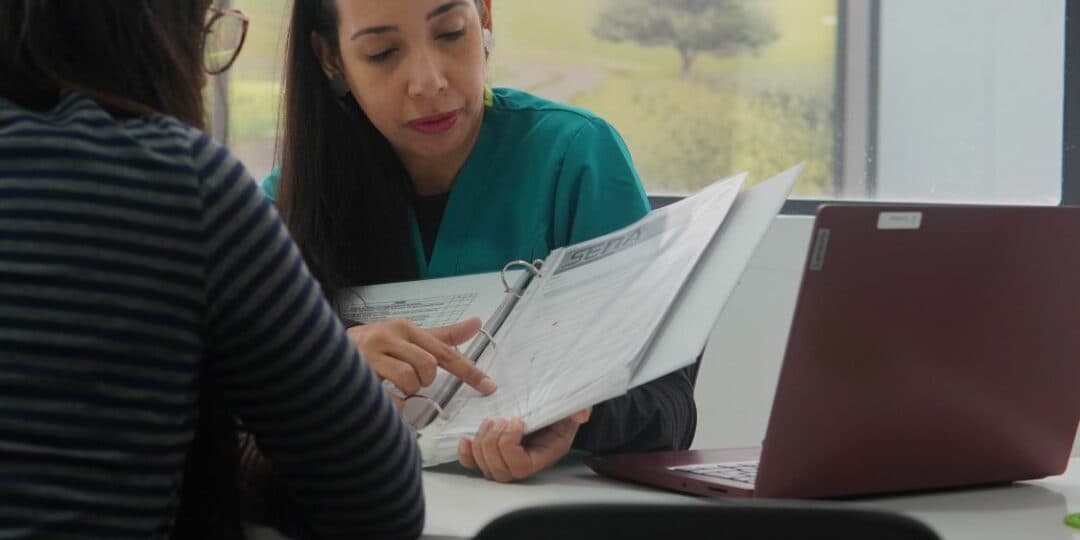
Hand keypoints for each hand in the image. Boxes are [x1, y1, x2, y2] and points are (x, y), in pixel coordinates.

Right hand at [347, 317, 496, 407]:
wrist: (323, 349)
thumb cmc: (374, 346)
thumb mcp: (409, 337)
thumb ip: (442, 336)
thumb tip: (477, 323)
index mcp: (403, 327)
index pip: (445, 351)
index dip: (469, 371)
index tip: (489, 386)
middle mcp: (387, 335)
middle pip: (428, 366)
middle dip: (424, 380)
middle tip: (410, 379)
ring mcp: (369, 354)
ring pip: (409, 380)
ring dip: (407, 390)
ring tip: (393, 385)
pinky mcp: (356, 373)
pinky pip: (387, 397)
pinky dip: (393, 404)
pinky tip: (385, 397)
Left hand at [457, 409, 591, 481]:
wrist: (553, 403)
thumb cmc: (562, 406)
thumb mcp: (574, 404)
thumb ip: (578, 409)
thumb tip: (580, 415)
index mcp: (545, 453)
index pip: (520, 467)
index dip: (510, 446)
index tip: (516, 420)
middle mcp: (525, 461)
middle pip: (499, 471)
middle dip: (493, 443)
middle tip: (499, 419)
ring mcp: (507, 458)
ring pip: (485, 467)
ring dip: (481, 442)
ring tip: (490, 420)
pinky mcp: (493, 451)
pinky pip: (474, 463)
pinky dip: (466, 453)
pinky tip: (465, 438)